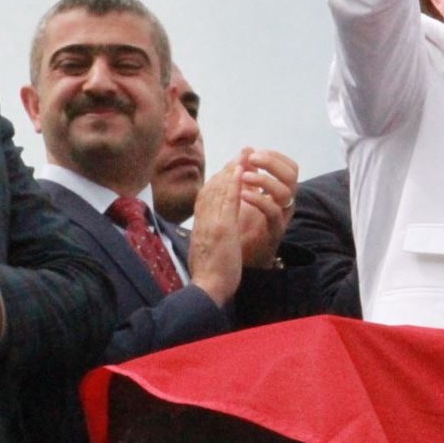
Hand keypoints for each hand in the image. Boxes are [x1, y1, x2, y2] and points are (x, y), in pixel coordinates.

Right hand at [188, 162, 246, 303]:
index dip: (217, 179)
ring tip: (243, 155)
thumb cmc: (208, 275)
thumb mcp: (205, 249)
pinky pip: (228, 202)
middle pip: (212, 188)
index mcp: (199, 226)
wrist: (206, 289)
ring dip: (232, 170)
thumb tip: (211, 230)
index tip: (228, 168)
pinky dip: (233, 184)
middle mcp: (203, 221)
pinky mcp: (222, 229)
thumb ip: (207, 236)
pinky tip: (241, 171)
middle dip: (226, 169)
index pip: (206, 196)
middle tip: (240, 153)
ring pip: (219, 190)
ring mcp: (211, 223)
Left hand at [234, 147, 297, 267]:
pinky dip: (258, 199)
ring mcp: (282, 217)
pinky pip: (273, 212)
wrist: (237, 259)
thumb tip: (246, 149)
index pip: (290, 167)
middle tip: (251, 159)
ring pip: (285, 192)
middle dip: (272, 163)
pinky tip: (242, 194)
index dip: (275, 157)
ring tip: (244, 177)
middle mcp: (286, 203)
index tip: (255, 154)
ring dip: (264, 179)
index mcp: (281, 192)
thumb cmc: (242, 226)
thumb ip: (247, 174)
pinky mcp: (274, 232)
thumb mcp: (243, 194)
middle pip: (292, 175)